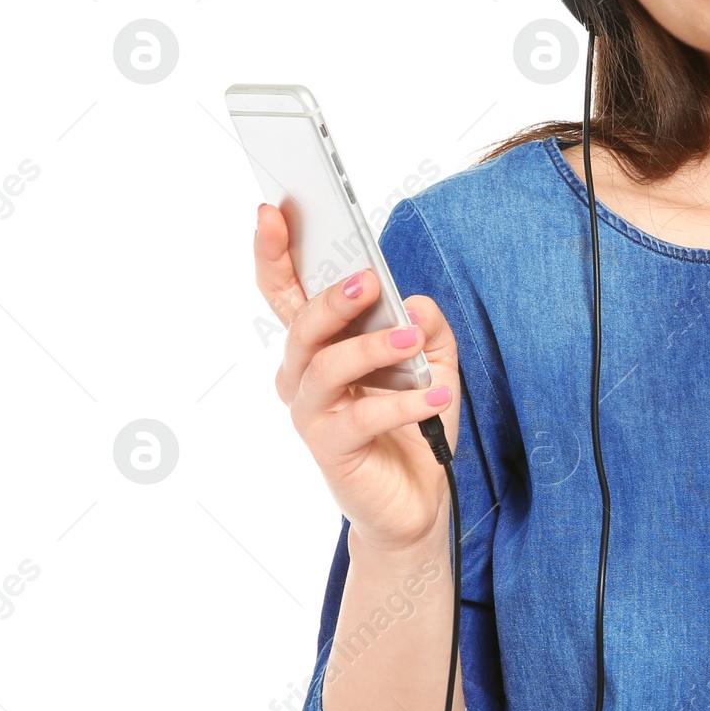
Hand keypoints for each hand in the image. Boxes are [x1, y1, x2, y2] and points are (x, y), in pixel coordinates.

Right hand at [254, 203, 460, 555]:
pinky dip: (402, 403)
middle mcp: (305, 376)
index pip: (287, 292)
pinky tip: (436, 395)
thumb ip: (427, 329)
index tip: (273, 209)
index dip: (274, 251)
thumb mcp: (433, 364)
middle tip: (366, 279)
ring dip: (369, 348)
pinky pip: (362, 418)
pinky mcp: (332, 450)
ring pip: (326, 367)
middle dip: (329, 299)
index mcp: (321, 345)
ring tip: (409, 339)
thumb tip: (416, 305)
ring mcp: (314, 414)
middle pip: (301, 326)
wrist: (415, 500)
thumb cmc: (413, 423)